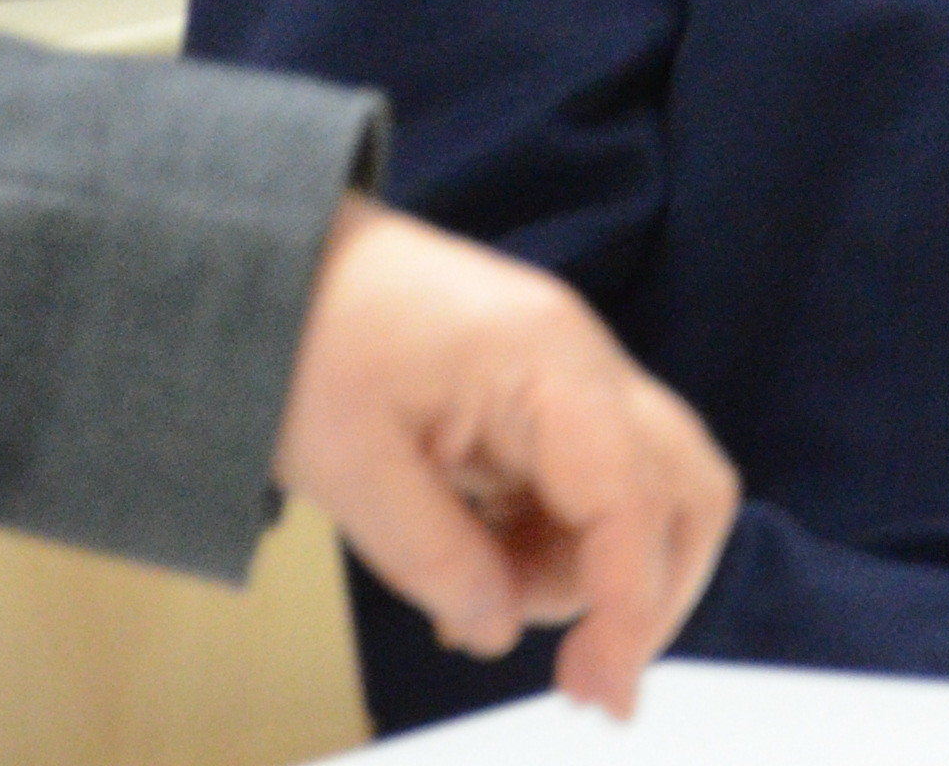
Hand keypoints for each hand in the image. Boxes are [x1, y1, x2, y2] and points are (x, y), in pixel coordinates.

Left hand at [273, 199, 734, 715]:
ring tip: (481, 598)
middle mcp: (579, 359)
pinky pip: (582, 485)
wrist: (266, 256)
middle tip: (582, 668)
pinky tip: (479, 565)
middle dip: (646, 589)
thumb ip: (434, 561)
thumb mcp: (349, 468)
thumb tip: (499, 631)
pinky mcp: (538, 392)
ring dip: (584, 571)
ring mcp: (564, 372)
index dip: (632, 608)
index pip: (634, 499)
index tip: (603, 692)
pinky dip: (551, 543)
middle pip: (682, 487)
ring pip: (637, 496)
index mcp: (545, 362)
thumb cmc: (300, 337)